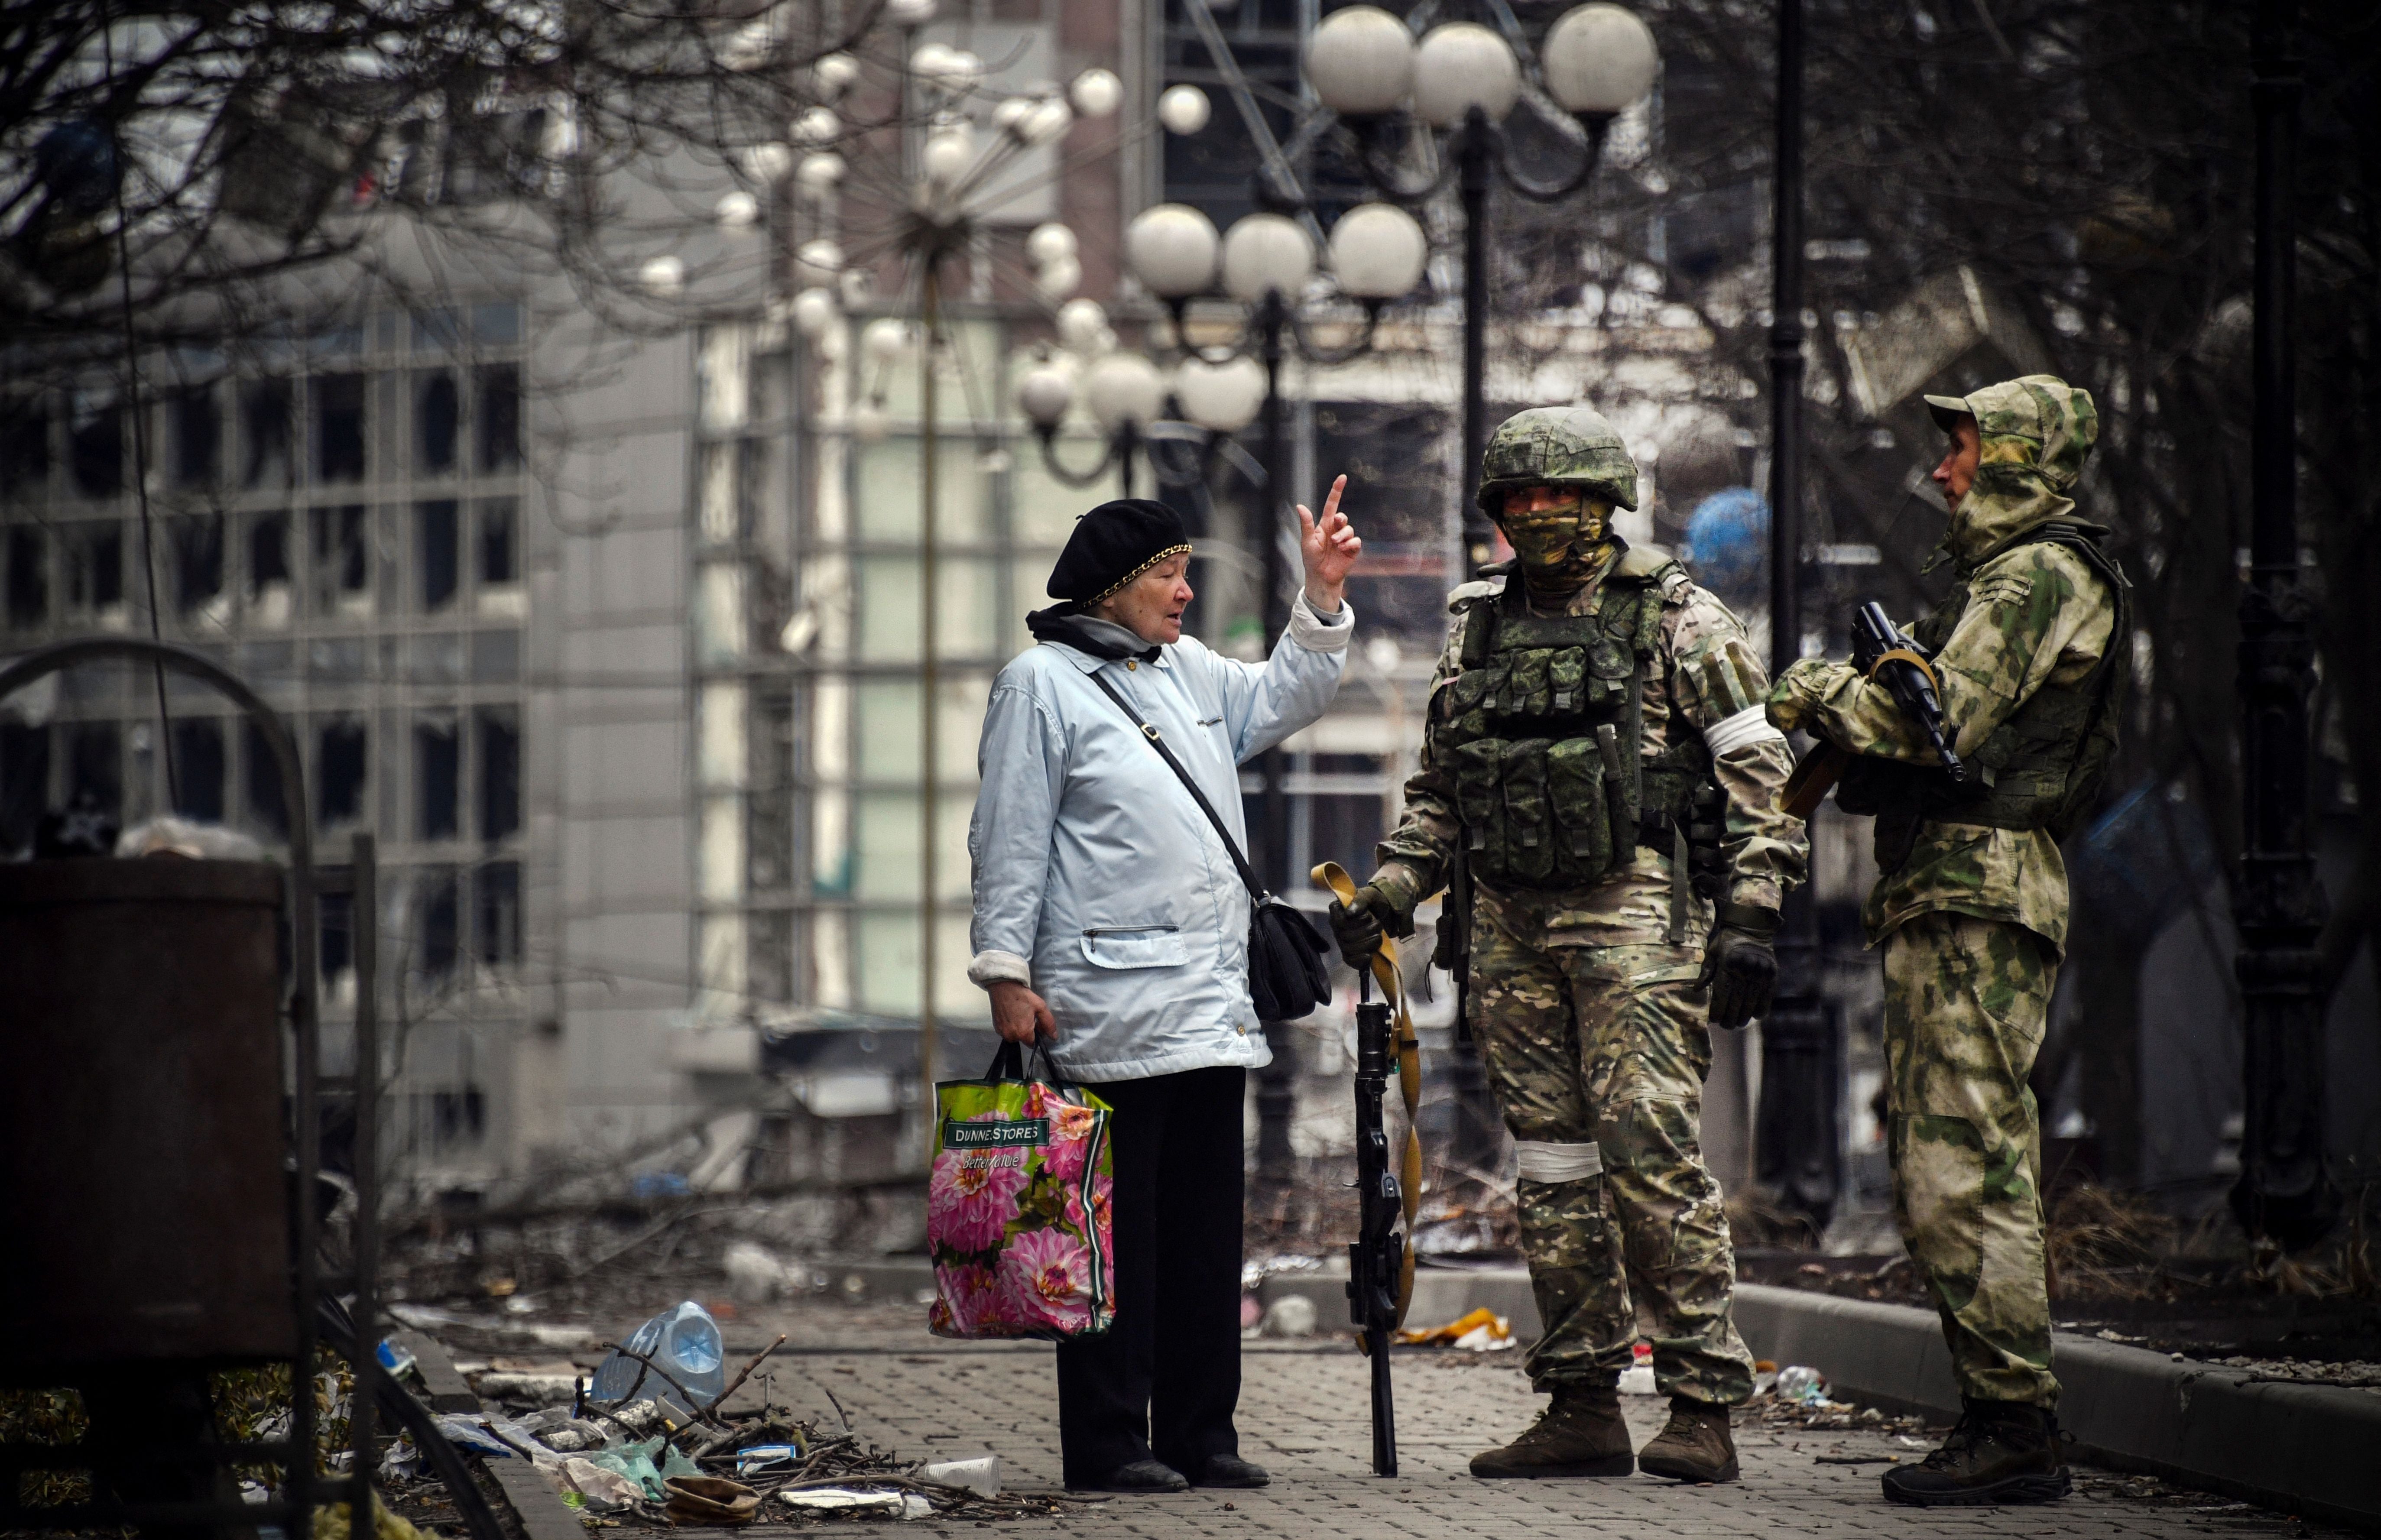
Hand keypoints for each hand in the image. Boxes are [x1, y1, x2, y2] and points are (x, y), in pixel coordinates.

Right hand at [988, 980, 1056, 1044]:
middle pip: (1023, 1040)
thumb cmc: (1023, 996)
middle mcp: (1011, 1036)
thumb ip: (1048, 1024)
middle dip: (1027, 1032)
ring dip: (1018, 1030)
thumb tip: (1054, 1037)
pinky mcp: (996, 1028)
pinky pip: (1007, 1032)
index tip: (1036, 1023)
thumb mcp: (1040, 1007)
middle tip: (1027, 1016)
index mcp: (1023, 1033)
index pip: (1033, 1043)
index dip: (1037, 1034)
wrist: (1003, 986)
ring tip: (1019, 1015)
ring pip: (1014, 1036)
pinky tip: (1011, 1015)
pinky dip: (1010, 1027)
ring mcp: (1002, 1032)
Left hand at [1297, 474, 1360, 611]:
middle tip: (1335, 526)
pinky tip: (1343, 550)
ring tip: (1336, 544)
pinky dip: (1350, 544)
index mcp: (1324, 525)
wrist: (1320, 577)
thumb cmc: (1311, 559)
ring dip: (1343, 535)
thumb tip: (1300, 506)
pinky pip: (1356, 541)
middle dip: (1341, 519)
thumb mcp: (1306, 541)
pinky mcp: (1352, 549)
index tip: (1342, 477)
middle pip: (1343, 516)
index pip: (1331, 505)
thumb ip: (1306, 524)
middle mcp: (1336, 530)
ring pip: (1349, 529)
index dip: (1337, 491)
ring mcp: (1345, 540)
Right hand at [1327, 871, 1415, 969]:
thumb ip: (1360, 901)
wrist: (1388, 913)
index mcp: (1337, 911)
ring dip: (1368, 944)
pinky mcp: (1351, 952)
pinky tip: (1369, 957)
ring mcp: (1343, 941)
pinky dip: (1359, 961)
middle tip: (1378, 925)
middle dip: (1366, 932)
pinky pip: (1350, 961)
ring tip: (1379, 936)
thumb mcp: (1370, 895)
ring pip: (1349, 949)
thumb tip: (1349, 913)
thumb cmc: (1376, 902)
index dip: (1355, 922)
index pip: (1339, 922)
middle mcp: (1337, 927)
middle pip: (1345, 937)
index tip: (1368, 916)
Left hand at [1698, 904, 1779, 1029]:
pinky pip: (1768, 994)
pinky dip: (1763, 1006)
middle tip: (1726, 1026)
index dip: (1718, 1010)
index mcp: (1727, 964)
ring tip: (1739, 1024)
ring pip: (1752, 1000)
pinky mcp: (1772, 972)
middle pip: (1737, 1000)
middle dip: (1730, 1016)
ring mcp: (1760, 971)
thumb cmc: (1726, 940)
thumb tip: (1696, 990)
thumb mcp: (1712, 952)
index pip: (1722, 994)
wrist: (1751, 925)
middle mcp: (1744, 969)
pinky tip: (1757, 1016)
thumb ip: (1706, 972)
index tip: (1714, 1020)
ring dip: (1745, 1015)